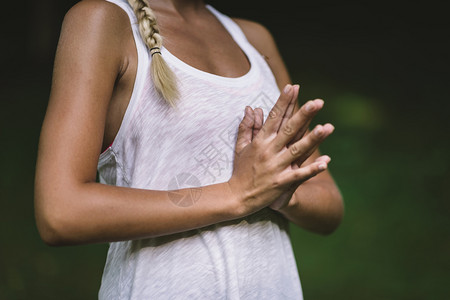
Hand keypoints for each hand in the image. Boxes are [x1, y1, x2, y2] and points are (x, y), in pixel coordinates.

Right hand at [229, 84, 333, 214]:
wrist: (236, 197)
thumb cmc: (240, 170)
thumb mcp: (240, 146)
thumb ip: (246, 126)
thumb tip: (251, 108)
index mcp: (260, 141)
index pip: (274, 117)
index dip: (284, 102)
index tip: (293, 87)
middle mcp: (269, 151)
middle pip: (289, 130)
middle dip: (304, 115)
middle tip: (317, 102)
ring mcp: (276, 167)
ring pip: (298, 150)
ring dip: (313, 139)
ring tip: (328, 128)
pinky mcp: (281, 182)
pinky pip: (300, 174)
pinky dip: (312, 168)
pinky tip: (325, 162)